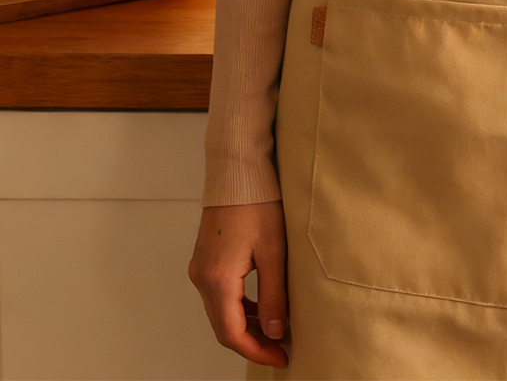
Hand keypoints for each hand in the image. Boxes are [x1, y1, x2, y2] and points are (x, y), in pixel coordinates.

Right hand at [188, 200, 289, 367]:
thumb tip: (275, 331)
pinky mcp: (206, 260)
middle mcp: (202, 279)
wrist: (238, 173)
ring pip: (221, 313)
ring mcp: (201, 269)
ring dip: (246, 326)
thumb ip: (274, 295)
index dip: (257, 350)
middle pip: (223, 327)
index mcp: (217, 280)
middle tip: (281, 348)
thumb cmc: (258, 204)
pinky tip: (261, 308)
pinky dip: (239, 308)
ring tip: (276, 331)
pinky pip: (220, 296)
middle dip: (252, 342)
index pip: (232, 334)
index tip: (280, 357)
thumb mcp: (273, 252)